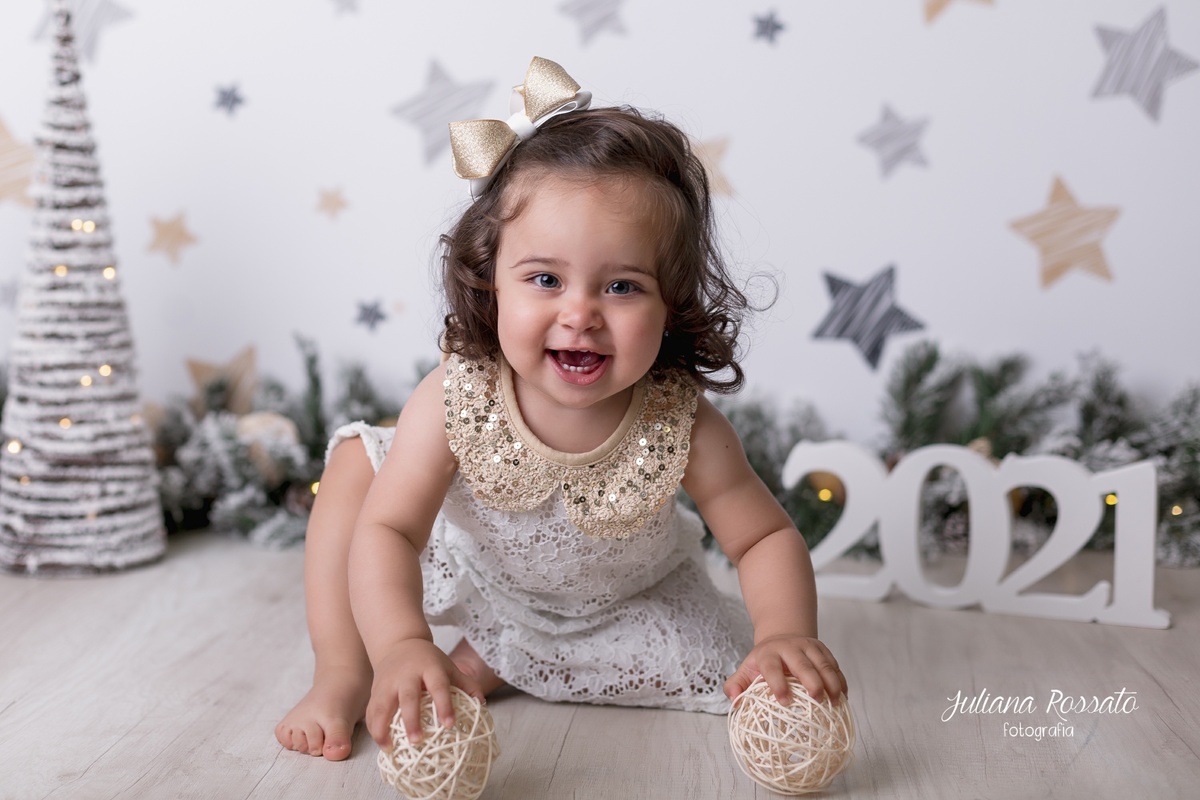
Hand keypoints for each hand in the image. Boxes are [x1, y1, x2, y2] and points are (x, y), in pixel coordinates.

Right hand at [365, 638, 484, 748]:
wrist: (400, 643)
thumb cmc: (429, 660)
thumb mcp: (449, 666)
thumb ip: (466, 684)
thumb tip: (482, 704)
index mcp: (429, 668)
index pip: (438, 686)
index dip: (444, 705)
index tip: (449, 725)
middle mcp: (407, 674)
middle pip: (408, 697)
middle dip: (411, 720)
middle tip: (416, 741)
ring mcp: (388, 682)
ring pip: (382, 705)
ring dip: (383, 727)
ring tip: (389, 748)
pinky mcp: (375, 690)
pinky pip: (371, 710)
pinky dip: (373, 727)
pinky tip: (381, 742)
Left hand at [724, 634, 847, 705]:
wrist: (781, 639)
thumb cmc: (763, 662)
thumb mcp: (746, 670)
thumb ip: (735, 686)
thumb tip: (735, 701)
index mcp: (769, 654)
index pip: (772, 668)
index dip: (777, 684)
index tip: (784, 701)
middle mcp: (790, 647)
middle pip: (803, 664)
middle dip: (812, 682)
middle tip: (818, 700)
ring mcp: (809, 647)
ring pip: (823, 664)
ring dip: (831, 683)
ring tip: (835, 702)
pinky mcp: (823, 650)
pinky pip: (834, 665)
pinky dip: (840, 680)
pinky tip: (843, 696)